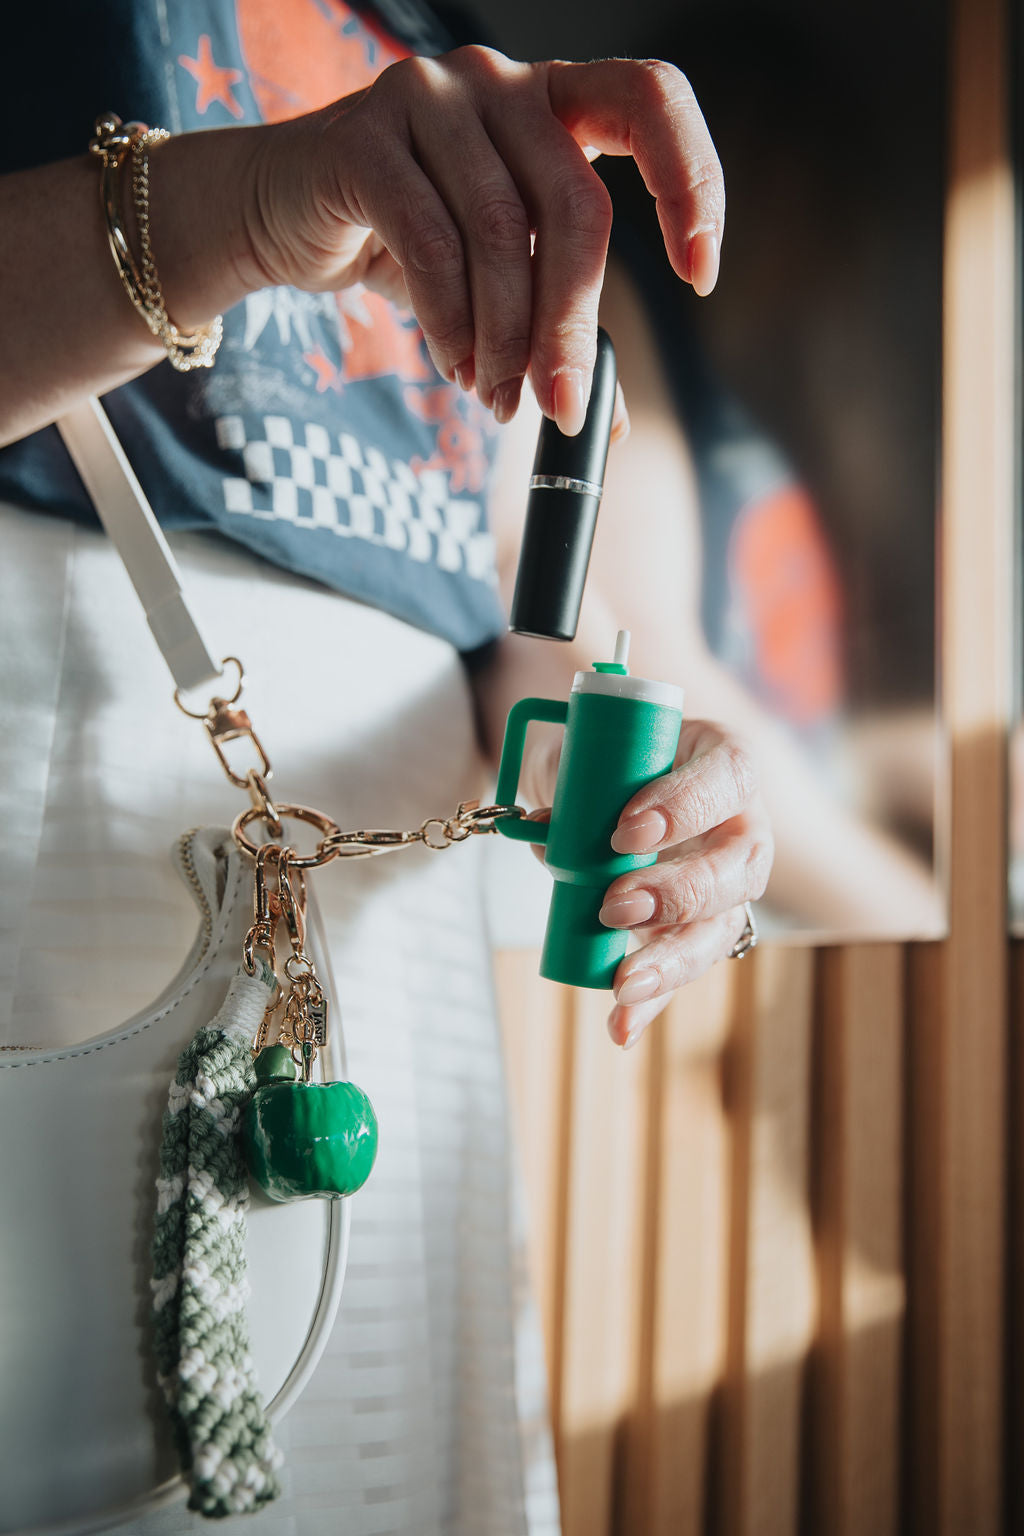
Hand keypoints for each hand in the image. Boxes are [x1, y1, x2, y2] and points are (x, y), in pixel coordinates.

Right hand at [243, 46, 723, 434]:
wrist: (283, 212)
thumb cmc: (404, 238)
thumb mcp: (497, 283)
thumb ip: (558, 332)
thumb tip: (613, 425)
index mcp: (556, 100)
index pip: (652, 102)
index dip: (691, 180)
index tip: (700, 274)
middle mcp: (502, 82)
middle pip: (574, 201)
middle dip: (572, 322)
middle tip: (561, 406)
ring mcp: (431, 96)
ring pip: (500, 230)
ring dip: (505, 337)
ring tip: (497, 397)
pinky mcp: (364, 136)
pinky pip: (428, 240)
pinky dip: (450, 321)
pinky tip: (454, 365)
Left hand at [599, 722, 771, 1047]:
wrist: (599, 781)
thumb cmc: (605, 758)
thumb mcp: (586, 755)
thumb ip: (569, 784)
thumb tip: (547, 831)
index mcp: (722, 762)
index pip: (728, 777)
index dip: (686, 805)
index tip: (627, 830)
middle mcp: (741, 826)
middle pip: (738, 867)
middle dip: (680, 894)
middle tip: (617, 906)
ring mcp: (727, 885)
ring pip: (720, 927)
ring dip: (672, 959)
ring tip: (623, 984)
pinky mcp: (696, 930)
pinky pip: (681, 968)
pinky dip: (651, 1004)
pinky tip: (622, 1029)